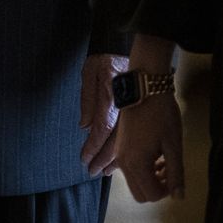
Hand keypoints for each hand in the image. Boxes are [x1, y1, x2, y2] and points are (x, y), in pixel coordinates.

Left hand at [78, 52, 128, 174]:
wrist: (129, 50)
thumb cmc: (105, 59)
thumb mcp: (89, 72)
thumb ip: (87, 98)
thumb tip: (85, 126)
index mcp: (111, 97)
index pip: (101, 128)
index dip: (93, 147)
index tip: (85, 159)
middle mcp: (124, 108)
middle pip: (116, 140)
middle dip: (103, 159)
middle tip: (92, 172)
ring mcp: (133, 111)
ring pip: (127, 141)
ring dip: (116, 158)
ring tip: (105, 171)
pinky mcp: (138, 112)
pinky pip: (133, 136)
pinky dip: (126, 149)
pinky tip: (121, 159)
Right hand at [111, 84, 183, 203]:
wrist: (144, 89)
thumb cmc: (162, 115)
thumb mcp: (174, 145)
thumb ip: (176, 173)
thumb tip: (178, 196)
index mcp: (137, 164)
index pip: (152, 195)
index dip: (168, 191)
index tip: (176, 176)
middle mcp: (123, 163)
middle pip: (140, 194)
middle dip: (157, 189)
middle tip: (170, 172)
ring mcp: (119, 155)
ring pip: (134, 183)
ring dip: (150, 180)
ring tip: (164, 162)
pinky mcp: (119, 147)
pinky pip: (129, 170)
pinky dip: (142, 170)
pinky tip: (154, 156)